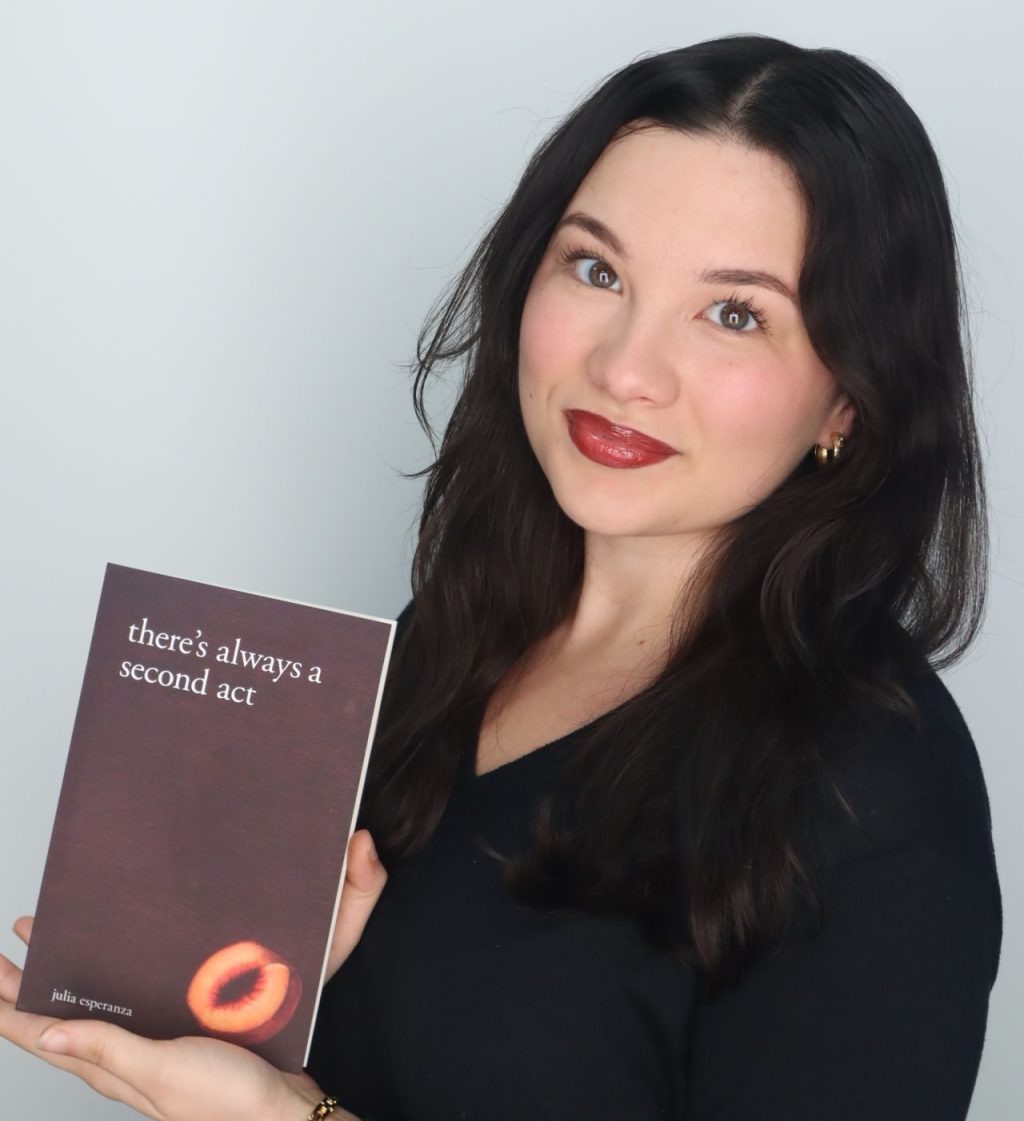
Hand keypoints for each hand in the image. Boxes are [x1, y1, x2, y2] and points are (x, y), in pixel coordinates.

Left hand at [0, 828, 386, 1119]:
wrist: (278, 1112)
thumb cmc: (225, 1098)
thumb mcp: (161, 1070)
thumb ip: (109, 1050)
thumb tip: (46, 1034)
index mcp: (107, 1069)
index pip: (41, 1036)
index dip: (9, 1005)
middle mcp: (119, 1062)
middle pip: (57, 1022)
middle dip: (26, 987)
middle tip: (9, 949)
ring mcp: (147, 1053)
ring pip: (91, 1014)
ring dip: (66, 984)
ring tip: (50, 950)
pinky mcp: (174, 1042)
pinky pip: (128, 1013)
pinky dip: (111, 990)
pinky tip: (119, 974)